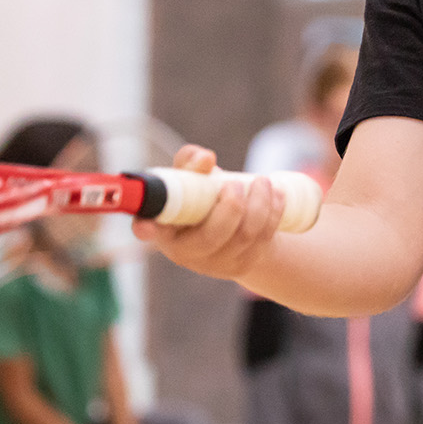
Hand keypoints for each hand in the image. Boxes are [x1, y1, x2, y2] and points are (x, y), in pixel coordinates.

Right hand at [131, 145, 286, 283]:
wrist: (232, 226)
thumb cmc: (202, 197)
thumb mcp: (192, 177)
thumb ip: (191, 161)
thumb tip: (206, 159)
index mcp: (163, 228)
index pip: (147, 230)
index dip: (146, 228)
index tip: (148, 223)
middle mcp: (185, 252)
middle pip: (209, 238)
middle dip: (229, 209)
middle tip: (235, 184)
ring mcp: (216, 263)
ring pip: (243, 238)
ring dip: (258, 206)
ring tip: (262, 182)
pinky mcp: (243, 264)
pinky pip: (263, 240)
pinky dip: (272, 214)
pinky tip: (276, 194)